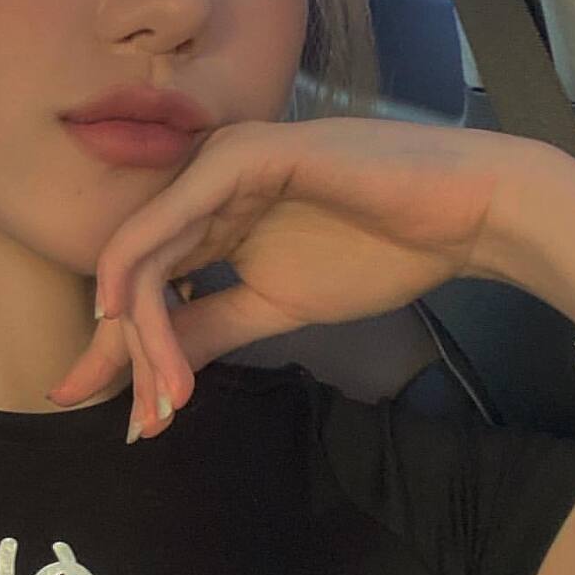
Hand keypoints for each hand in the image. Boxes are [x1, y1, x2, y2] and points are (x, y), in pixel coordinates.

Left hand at [47, 117, 530, 440]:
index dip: (120, 348)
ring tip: (162, 401)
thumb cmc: (378, 253)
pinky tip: (127, 319)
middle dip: (120, 351)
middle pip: (132, 272)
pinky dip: (145, 274)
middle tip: (124, 418)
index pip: (144, 283)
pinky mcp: (241, 156)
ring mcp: (217, 162)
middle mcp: (200, 182)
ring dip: (143, 334)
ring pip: (144, 253)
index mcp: (207, 212)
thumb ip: (205, 329)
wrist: (462, 217)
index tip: (112, 414)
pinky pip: (172, 219)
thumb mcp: (272, 307)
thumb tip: (145, 376)